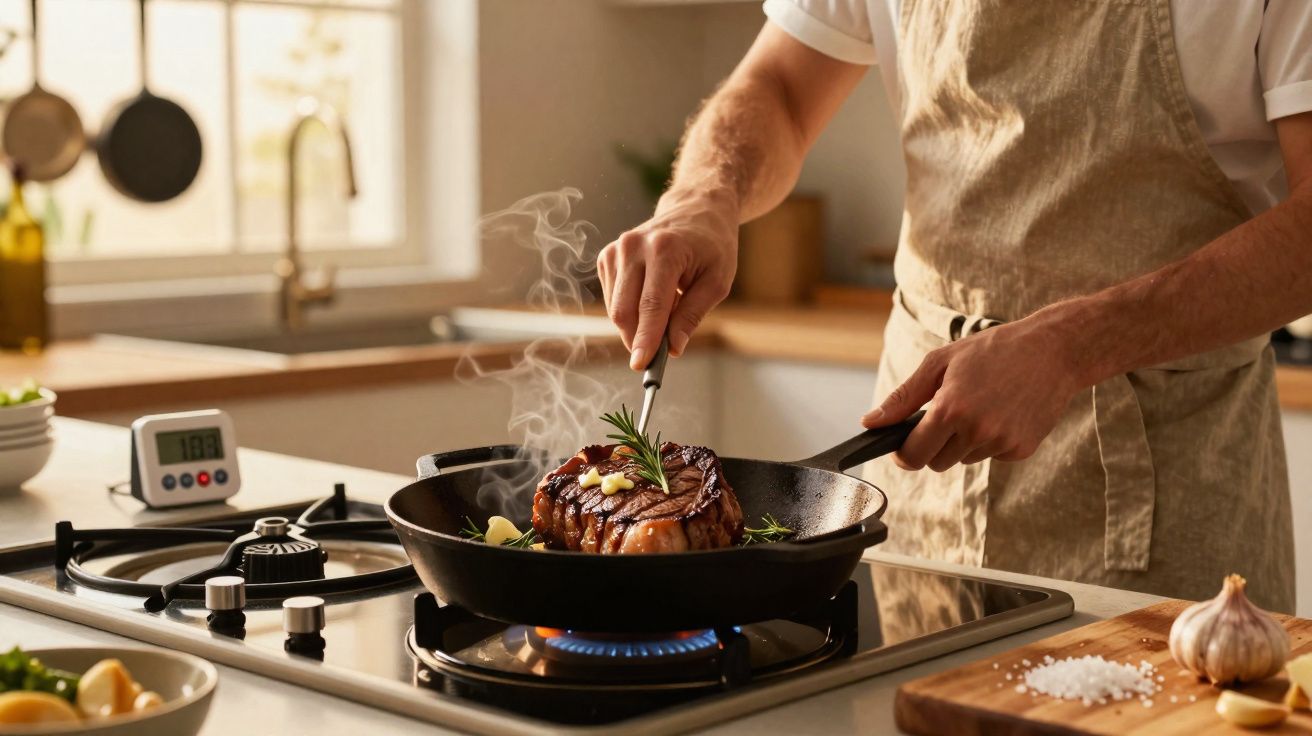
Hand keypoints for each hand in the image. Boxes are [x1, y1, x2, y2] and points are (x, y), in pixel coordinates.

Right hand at [597, 187, 738, 369]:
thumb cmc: (712, 245)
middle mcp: (634, 247)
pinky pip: (613, 299)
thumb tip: (674, 348)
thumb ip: (693, 315)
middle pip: (624, 310)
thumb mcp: (717, 281)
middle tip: (657, 355)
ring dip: (636, 325)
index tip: (641, 365)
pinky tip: (651, 299)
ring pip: (615, 308)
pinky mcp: (607, 256)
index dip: (645, 339)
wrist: (695, 209)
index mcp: (665, 250)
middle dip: (637, 339)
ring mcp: (616, 250)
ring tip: (666, 313)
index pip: (651, 305)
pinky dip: (630, 310)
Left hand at [861, 317, 1085, 470]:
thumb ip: (903, 397)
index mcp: (951, 409)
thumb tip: (870, 423)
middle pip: (936, 463)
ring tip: (981, 405)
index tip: (902, 446)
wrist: (1054, 351)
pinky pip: (991, 456)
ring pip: (964, 459)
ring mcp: (1002, 443)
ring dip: (963, 441)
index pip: (913, 456)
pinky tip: (1002, 412)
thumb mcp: (941, 363)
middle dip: (934, 444)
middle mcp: (977, 431)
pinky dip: (990, 441)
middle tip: (948, 413)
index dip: (903, 454)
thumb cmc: (993, 350)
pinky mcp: (1022, 449)